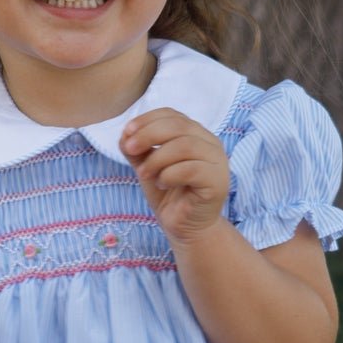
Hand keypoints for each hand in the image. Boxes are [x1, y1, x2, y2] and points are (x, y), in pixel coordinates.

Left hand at [119, 107, 230, 245]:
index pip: (172, 115)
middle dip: (148, 135)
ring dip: (157, 158)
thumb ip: (138, 149)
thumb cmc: (169, 194)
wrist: (185, 227)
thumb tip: (125, 134)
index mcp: (195, 134)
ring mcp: (217, 162)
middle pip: (178, 126)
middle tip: (129, 149)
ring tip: (145, 175)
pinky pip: (191, 169)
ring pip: (185, 146)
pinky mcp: (218, 182)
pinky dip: (169, 174)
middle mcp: (210, 143)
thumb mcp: (148, 166)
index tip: (127, 133)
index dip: (147, 120)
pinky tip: (161, 183)